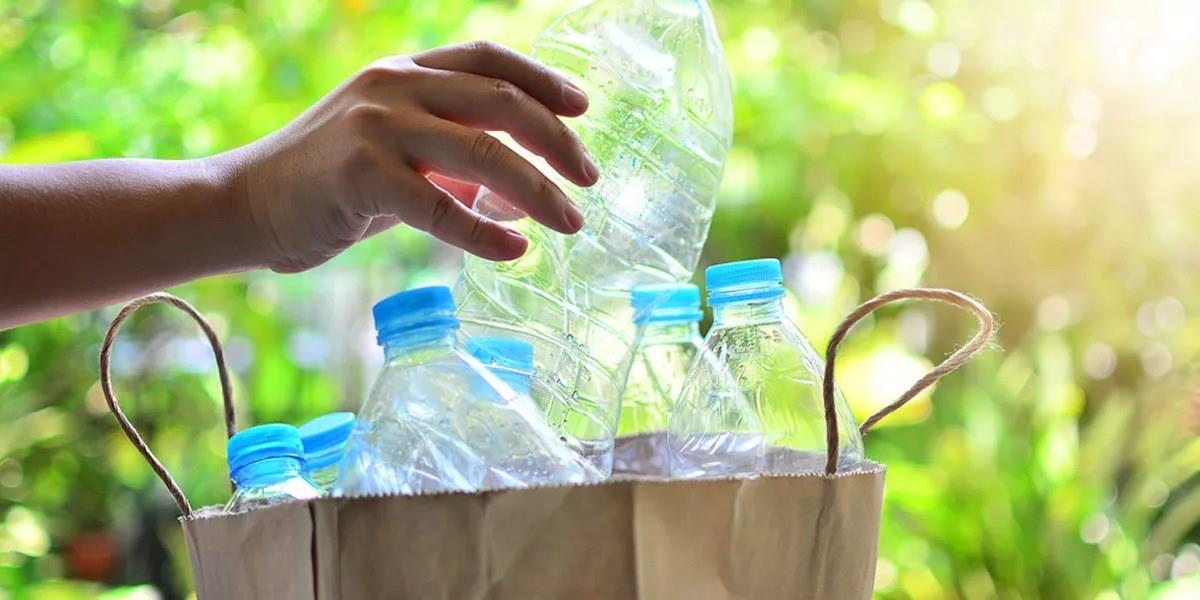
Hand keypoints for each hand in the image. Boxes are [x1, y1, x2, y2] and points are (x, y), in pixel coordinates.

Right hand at [215, 41, 598, 272]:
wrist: (244, 205)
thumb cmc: (327, 185)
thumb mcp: (395, 156)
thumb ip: (453, 165)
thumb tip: (521, 200)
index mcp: (404, 73)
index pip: (488, 59)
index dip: (542, 79)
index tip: (583, 108)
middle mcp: (394, 87)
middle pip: (500, 100)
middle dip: (557, 140)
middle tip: (591, 177)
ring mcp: (376, 126)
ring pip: (481, 152)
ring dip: (537, 190)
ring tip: (571, 222)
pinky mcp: (360, 175)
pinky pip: (441, 206)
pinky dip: (484, 232)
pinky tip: (515, 251)